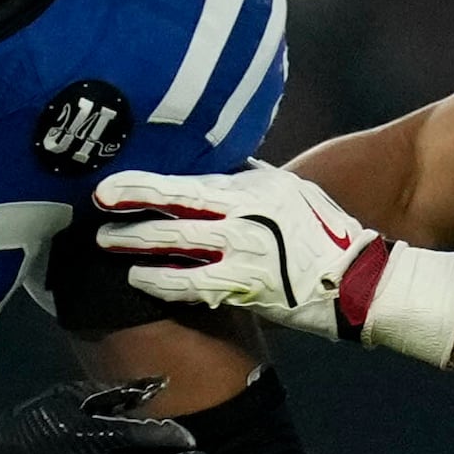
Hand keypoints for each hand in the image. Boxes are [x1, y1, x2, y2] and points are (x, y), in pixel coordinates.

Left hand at [95, 164, 374, 319]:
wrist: (358, 278)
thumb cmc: (324, 233)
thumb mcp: (290, 192)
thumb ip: (250, 179)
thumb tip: (217, 166)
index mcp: (252, 190)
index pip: (187, 183)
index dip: (143, 185)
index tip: (108, 185)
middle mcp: (244, 217)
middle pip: (174, 210)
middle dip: (130, 210)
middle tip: (94, 212)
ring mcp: (243, 253)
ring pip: (177, 246)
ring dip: (136, 246)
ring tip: (107, 244)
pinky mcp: (246, 287)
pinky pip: (193, 284)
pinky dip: (162, 281)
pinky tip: (139, 280)